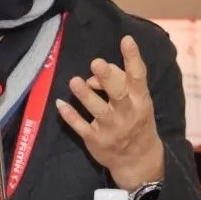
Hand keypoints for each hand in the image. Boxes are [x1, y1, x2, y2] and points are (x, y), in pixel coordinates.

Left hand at [56, 35, 163, 189]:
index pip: (138, 76)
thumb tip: (94, 74)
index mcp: (140, 100)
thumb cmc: (136, 121)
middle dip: (108, 78)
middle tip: (96, 63)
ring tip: (75, 81)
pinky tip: (60, 104)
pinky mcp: (96, 140)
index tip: (126, 39)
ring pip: (99, 110)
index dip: (133, 58)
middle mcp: (127, 113)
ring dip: (86, 96)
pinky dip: (71, 116)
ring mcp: (112, 128)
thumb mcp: (137, 102)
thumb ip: (119, 83)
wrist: (139, 160)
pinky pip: (82, 127)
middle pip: (119, 93)